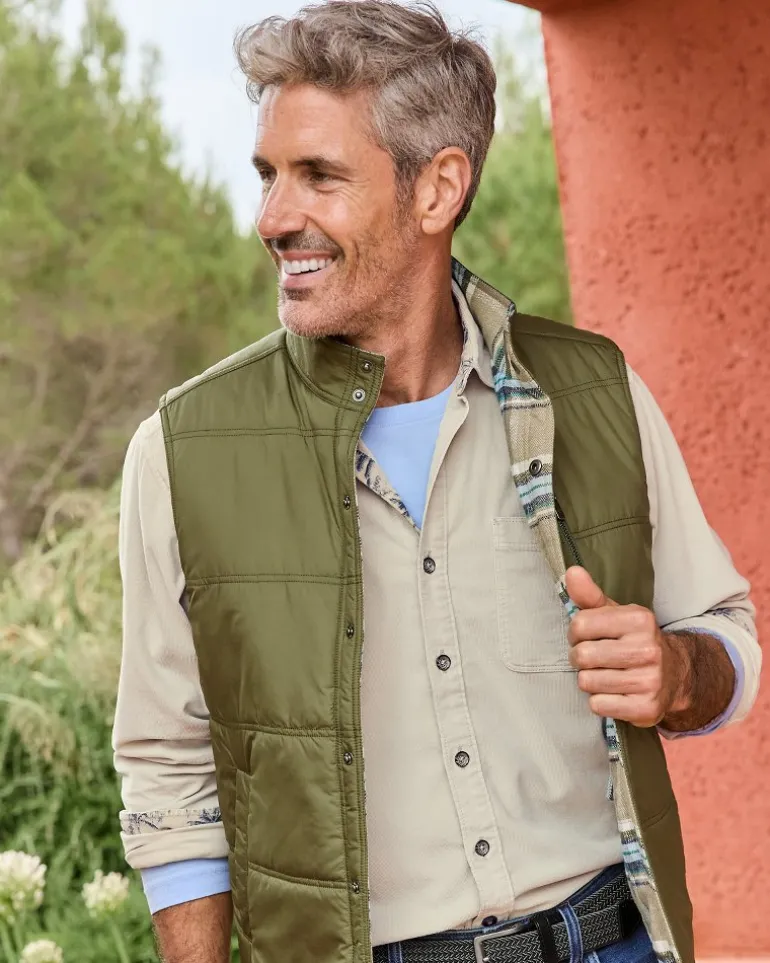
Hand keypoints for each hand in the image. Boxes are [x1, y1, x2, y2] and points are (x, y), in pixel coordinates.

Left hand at [566, 566, 689, 726]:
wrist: (675, 675)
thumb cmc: (633, 640)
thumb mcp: (615, 614)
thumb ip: (590, 595)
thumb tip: (571, 571)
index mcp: (639, 619)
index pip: (580, 624)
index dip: (575, 633)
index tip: (586, 637)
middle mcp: (648, 649)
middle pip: (582, 655)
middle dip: (580, 658)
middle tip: (593, 659)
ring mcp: (649, 680)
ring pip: (587, 682)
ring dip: (589, 680)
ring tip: (605, 674)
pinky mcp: (646, 708)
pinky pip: (598, 705)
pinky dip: (599, 701)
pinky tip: (614, 693)